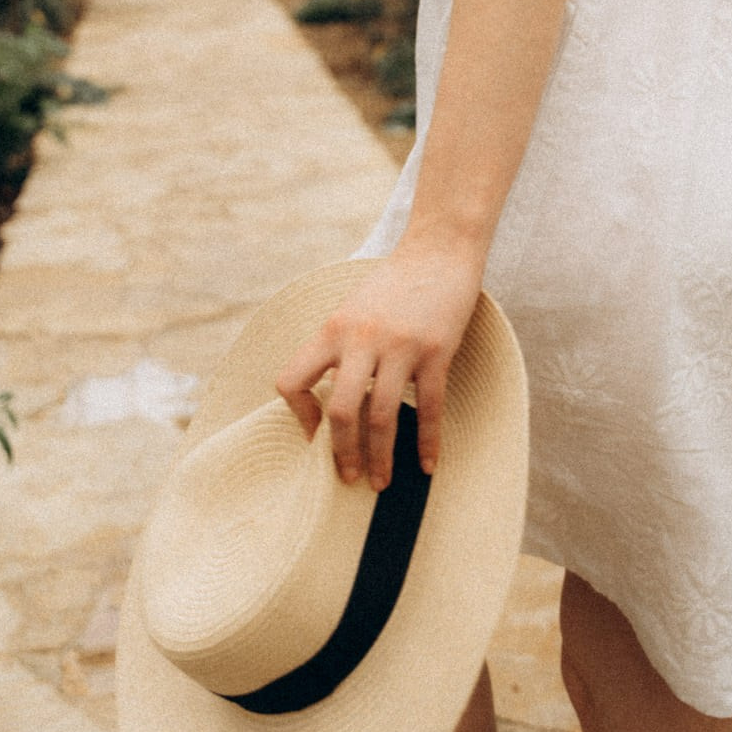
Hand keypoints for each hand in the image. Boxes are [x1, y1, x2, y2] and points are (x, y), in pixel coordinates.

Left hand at [275, 241, 483, 489]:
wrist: (438, 250)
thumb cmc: (394, 283)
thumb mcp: (351, 308)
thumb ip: (337, 348)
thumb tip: (328, 400)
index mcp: (333, 329)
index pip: (292, 380)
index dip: (297, 414)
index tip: (314, 433)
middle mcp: (361, 339)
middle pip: (340, 410)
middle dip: (341, 453)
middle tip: (347, 478)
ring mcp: (400, 346)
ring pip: (381, 416)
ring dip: (380, 457)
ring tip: (380, 482)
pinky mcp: (436, 350)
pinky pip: (429, 407)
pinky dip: (427, 442)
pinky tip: (427, 464)